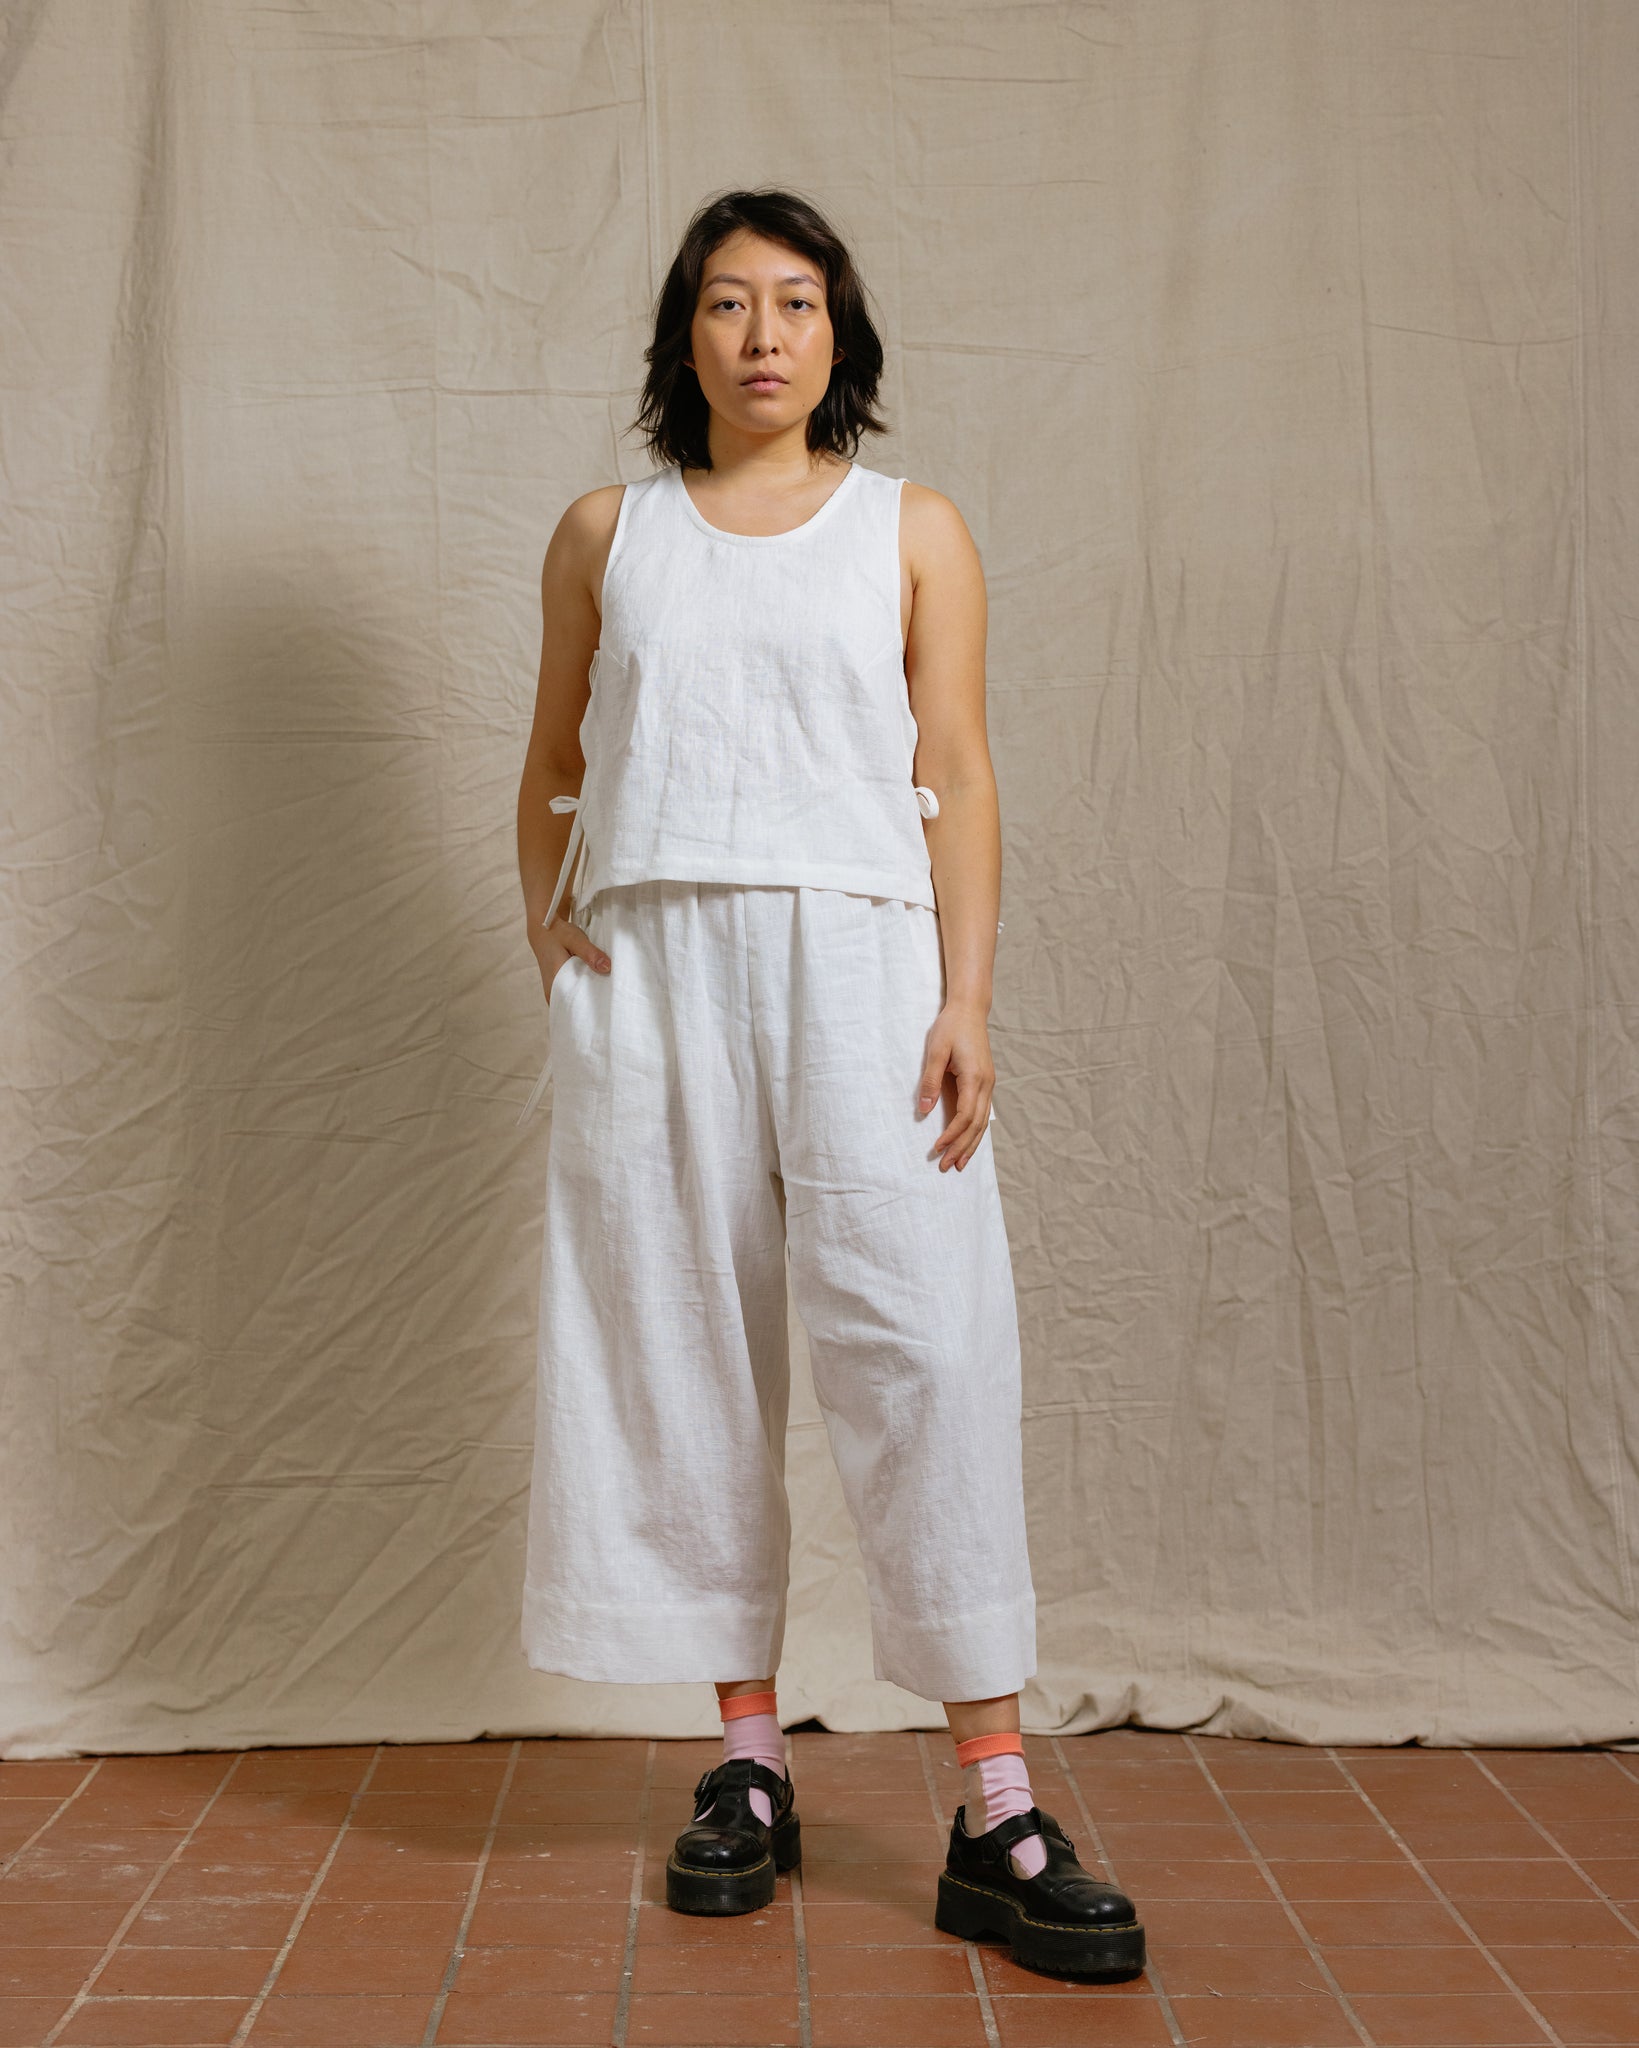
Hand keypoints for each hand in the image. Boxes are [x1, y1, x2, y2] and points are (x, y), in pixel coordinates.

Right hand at [529, 911, 610, 1007]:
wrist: (543, 930)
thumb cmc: (558, 934)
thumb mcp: (575, 939)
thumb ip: (590, 953)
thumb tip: (607, 968)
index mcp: (555, 984)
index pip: (575, 1007)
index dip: (592, 1007)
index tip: (608, 1002)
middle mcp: (552, 993)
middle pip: (577, 1006)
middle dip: (594, 1003)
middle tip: (611, 996)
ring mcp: (554, 992)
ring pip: (576, 1001)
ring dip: (590, 996)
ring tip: (606, 990)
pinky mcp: (559, 988)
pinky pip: (574, 995)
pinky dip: (585, 990)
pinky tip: (596, 984)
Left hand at [916, 998, 994, 1170]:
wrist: (970, 1010)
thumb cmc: (951, 1027)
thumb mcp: (935, 1051)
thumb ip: (930, 1080)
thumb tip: (924, 1109)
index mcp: (975, 1077)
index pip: (965, 1116)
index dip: (951, 1135)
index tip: (937, 1148)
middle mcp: (987, 1084)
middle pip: (976, 1125)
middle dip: (962, 1147)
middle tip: (947, 1167)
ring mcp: (989, 1084)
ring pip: (983, 1123)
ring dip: (971, 1145)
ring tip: (959, 1164)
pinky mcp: (986, 1083)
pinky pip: (983, 1114)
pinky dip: (976, 1132)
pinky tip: (969, 1143)